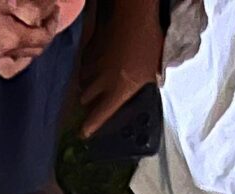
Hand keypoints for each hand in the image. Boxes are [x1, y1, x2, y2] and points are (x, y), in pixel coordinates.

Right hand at [0, 0, 77, 76]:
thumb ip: (30, 5)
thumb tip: (46, 9)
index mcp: (10, 38)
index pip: (41, 38)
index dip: (51, 24)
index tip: (55, 12)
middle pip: (28, 55)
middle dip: (40, 41)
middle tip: (43, 27)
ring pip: (9, 68)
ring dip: (21, 59)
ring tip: (25, 48)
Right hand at [73, 0, 162, 130]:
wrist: (134, 18)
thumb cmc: (148, 45)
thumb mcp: (152, 71)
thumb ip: (145, 85)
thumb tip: (147, 91)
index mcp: (118, 91)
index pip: (99, 115)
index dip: (90, 126)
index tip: (84, 133)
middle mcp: (101, 82)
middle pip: (85, 99)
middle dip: (89, 102)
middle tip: (96, 102)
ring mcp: (93, 65)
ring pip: (82, 82)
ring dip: (87, 85)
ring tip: (95, 83)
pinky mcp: (89, 51)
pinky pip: (83, 65)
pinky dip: (87, 68)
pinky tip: (96, 65)